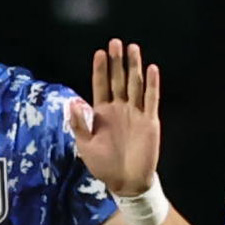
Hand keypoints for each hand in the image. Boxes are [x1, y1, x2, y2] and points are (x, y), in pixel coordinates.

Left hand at [65, 39, 161, 197]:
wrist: (126, 182)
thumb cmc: (103, 165)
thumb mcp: (85, 146)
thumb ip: (79, 124)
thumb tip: (72, 102)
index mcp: (102, 113)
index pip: (101, 85)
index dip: (100, 69)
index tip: (99, 53)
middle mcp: (119, 108)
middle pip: (118, 79)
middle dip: (116, 62)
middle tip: (115, 42)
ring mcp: (135, 113)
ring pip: (135, 84)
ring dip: (134, 67)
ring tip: (133, 48)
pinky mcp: (149, 121)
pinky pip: (151, 99)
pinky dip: (152, 84)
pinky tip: (152, 69)